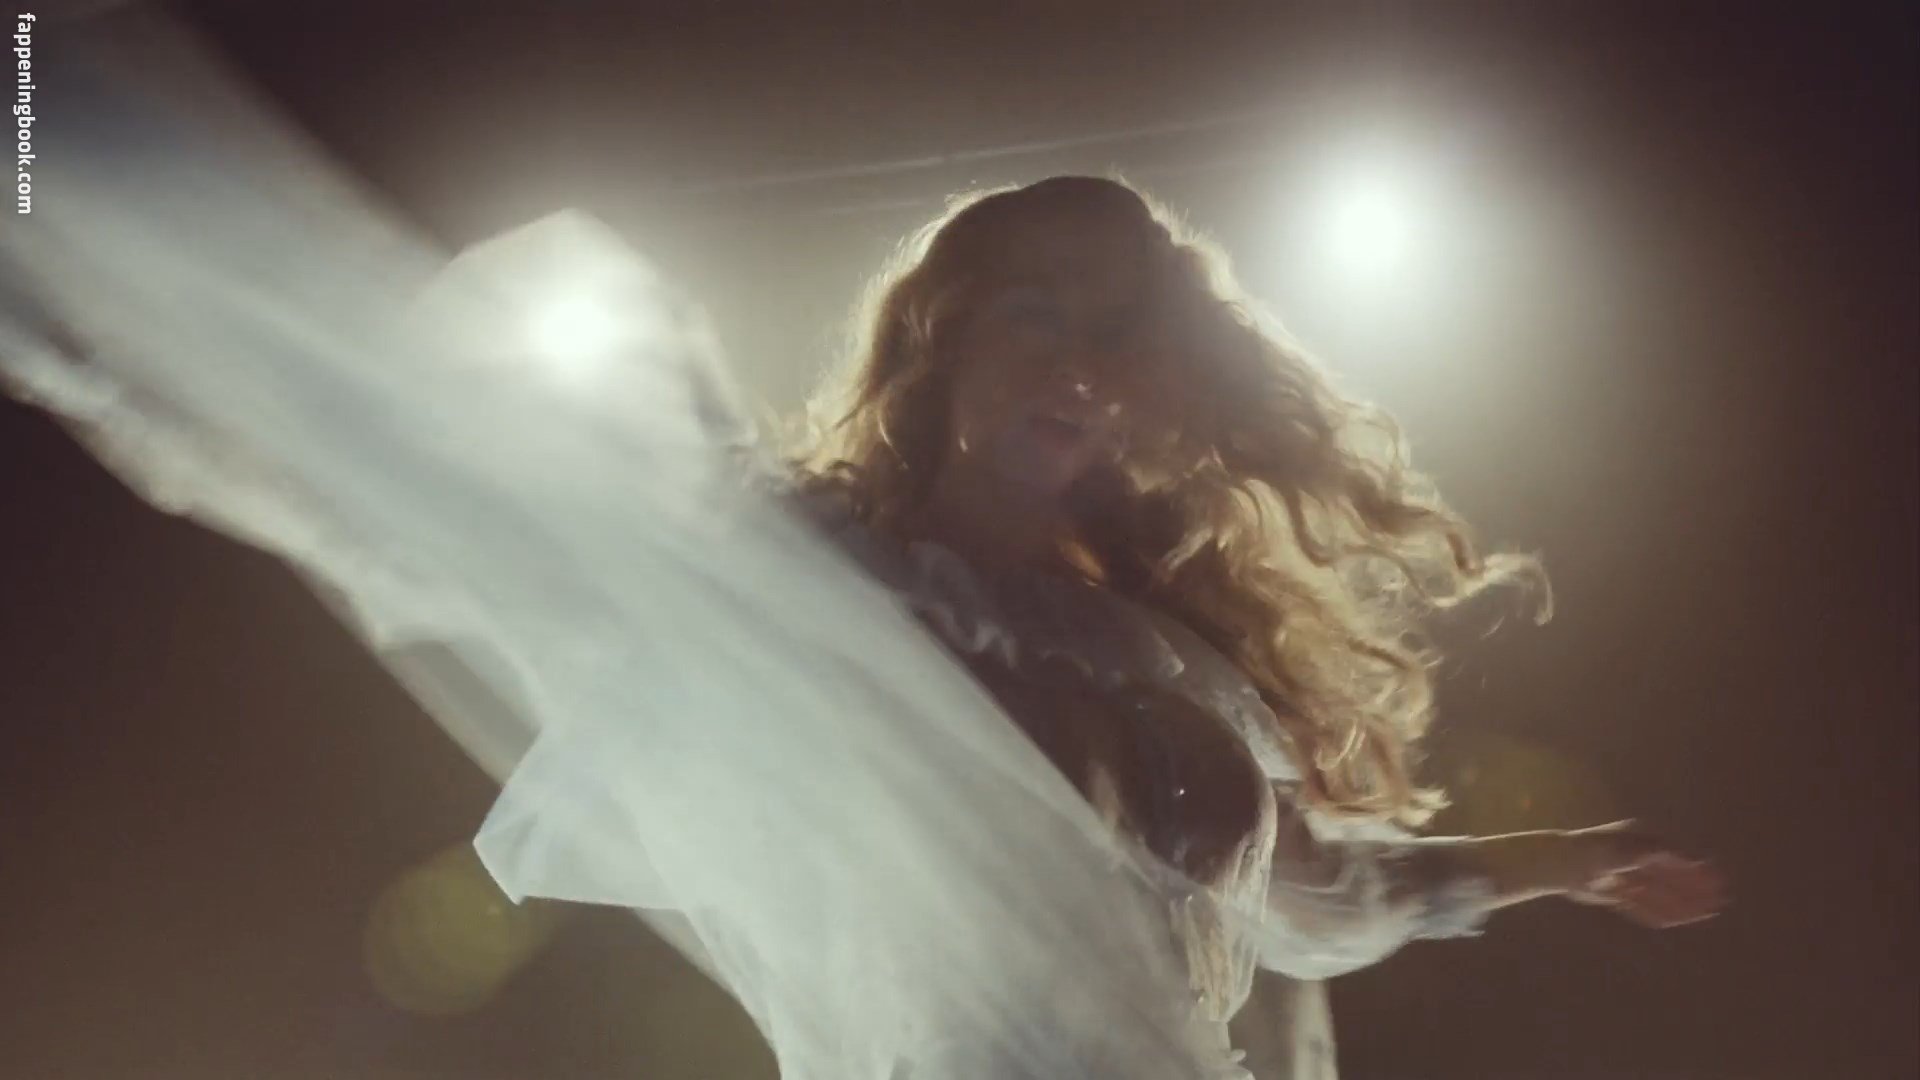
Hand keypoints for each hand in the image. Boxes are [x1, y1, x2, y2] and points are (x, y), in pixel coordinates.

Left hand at [1555, 821, 1728, 927]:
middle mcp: (1634, 860)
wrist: (1562, 863)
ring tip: (1703, 914)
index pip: (1677, 858)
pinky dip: (1657, 913)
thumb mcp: (1636, 848)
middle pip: (1670, 879)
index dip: (1697, 870)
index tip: (1717, 879)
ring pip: (1658, 895)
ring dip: (1680, 904)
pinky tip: (1674, 921)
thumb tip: (1694, 858)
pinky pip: (1640, 906)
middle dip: (1694, 890)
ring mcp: (1624, 878)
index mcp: (1641, 843)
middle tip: (1717, 902)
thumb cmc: (1599, 849)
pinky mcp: (1613, 894)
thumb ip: (1665, 853)